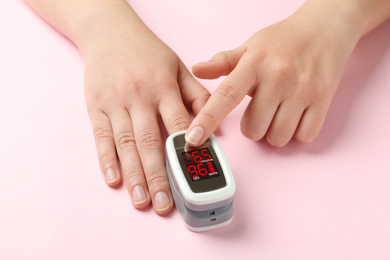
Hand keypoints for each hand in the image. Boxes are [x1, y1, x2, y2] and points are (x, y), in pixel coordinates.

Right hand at [81, 15, 209, 213]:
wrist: (109, 32)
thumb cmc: (147, 52)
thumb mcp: (178, 67)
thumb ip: (197, 95)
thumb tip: (215, 126)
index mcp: (163, 87)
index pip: (178, 123)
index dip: (187, 149)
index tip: (195, 174)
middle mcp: (139, 97)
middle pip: (150, 142)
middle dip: (158, 175)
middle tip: (165, 203)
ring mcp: (115, 103)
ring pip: (126, 144)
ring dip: (134, 175)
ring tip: (142, 200)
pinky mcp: (96, 107)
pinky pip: (101, 137)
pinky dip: (107, 160)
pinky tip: (114, 180)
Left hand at [186, 1, 362, 146]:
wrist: (325, 28)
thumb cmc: (283, 40)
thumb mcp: (250, 46)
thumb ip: (223, 62)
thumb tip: (196, 69)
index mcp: (254, 64)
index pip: (225, 96)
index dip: (207, 120)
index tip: (192, 138)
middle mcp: (277, 77)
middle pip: (253, 129)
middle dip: (253, 126)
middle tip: (260, 110)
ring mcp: (302, 90)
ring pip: (277, 137)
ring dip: (274, 132)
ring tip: (278, 113)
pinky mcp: (323, 99)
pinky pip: (304, 136)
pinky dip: (297, 132)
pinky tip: (296, 115)